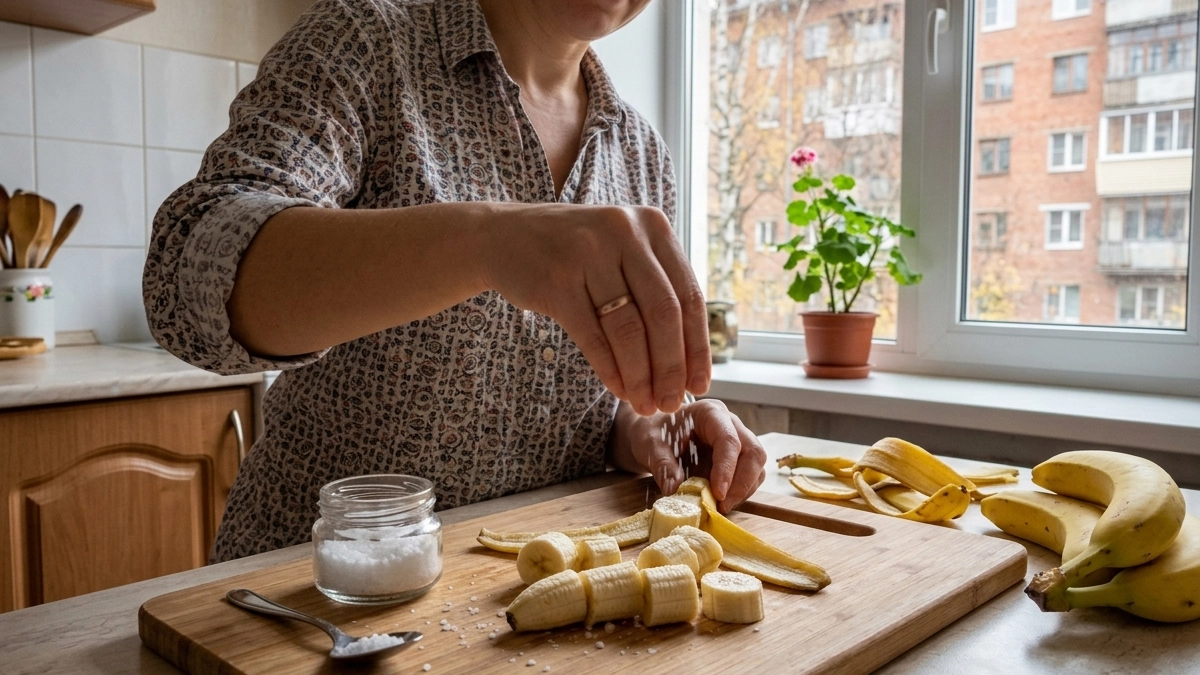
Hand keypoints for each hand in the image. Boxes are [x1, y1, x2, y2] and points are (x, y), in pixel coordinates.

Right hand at [482, 203, 709, 414]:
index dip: (698, 346)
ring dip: (640, 375)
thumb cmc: (574, 254)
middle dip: (671, 367)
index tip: (701, 383)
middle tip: (671, 402)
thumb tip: (689, 358)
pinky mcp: (556, 281)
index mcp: (653, 225)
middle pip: (664, 314)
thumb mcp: (622, 252)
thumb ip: (656, 286)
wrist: (503, 237)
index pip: (689, 295)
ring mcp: (588, 254)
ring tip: (645, 403)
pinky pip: (593, 336)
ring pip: (628, 329)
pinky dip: (610, 369)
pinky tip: (618, 389)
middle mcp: (624, 232)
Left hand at [621, 399, 766, 511]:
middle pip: (753, 452)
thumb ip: (661, 464)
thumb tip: (675, 490)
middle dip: (742, 483)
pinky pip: (750, 477)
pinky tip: (721, 503)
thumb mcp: (649, 444)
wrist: (655, 434)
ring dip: (743, 490)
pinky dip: (740, 493)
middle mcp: (730, 424)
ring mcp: (737, 441)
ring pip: (757, 466)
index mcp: (710, 413)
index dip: (727, 468)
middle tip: (722, 506)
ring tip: (720, 507)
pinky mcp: (737, 460)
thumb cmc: (654, 432)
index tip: (717, 494)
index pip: (729, 439)